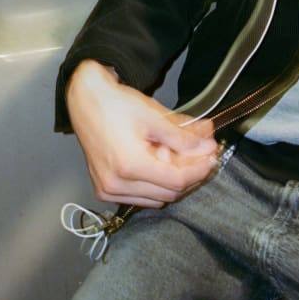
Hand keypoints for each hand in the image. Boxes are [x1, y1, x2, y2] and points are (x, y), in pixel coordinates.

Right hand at [66, 60, 219, 207]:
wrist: (85, 101)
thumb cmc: (116, 104)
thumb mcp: (154, 116)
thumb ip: (183, 136)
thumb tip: (208, 147)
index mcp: (128, 165)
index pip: (176, 181)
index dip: (199, 169)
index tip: (212, 156)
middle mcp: (116, 184)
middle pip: (168, 192)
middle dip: (188, 173)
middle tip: (199, 152)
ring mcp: (108, 190)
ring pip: (156, 198)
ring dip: (172, 180)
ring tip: (173, 153)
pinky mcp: (105, 191)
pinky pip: (140, 197)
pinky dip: (155, 184)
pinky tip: (157, 161)